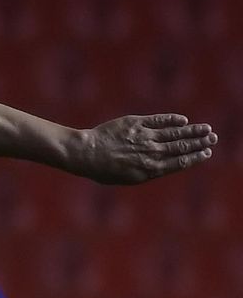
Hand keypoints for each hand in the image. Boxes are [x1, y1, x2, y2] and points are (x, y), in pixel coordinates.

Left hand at [69, 114, 216, 183]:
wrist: (85, 153)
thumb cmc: (102, 170)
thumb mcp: (126, 178)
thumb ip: (147, 170)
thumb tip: (163, 165)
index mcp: (149, 169)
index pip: (179, 163)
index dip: (195, 158)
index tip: (207, 153)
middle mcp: (150, 153)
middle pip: (181, 147)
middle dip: (199, 143)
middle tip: (214, 138)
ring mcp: (144, 137)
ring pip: (174, 133)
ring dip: (192, 131)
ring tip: (206, 129)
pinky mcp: (135, 124)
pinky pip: (158, 120)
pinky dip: (172, 120)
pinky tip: (183, 120)